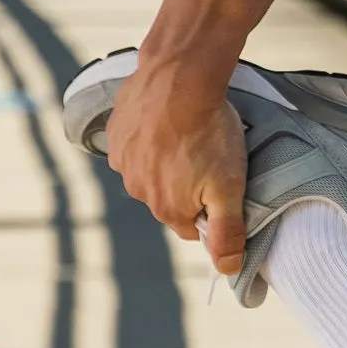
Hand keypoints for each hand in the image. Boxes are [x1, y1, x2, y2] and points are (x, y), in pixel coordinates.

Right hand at [105, 63, 247, 274]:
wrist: (179, 78)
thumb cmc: (209, 133)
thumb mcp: (230, 186)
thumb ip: (228, 231)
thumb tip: (227, 269)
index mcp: (166, 208)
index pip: (192, 226)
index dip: (210, 210)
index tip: (221, 185)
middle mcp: (137, 189)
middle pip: (169, 197)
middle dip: (188, 182)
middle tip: (209, 154)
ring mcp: (123, 160)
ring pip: (150, 169)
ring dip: (167, 157)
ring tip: (189, 132)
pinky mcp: (116, 132)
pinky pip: (135, 142)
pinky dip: (150, 134)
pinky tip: (167, 118)